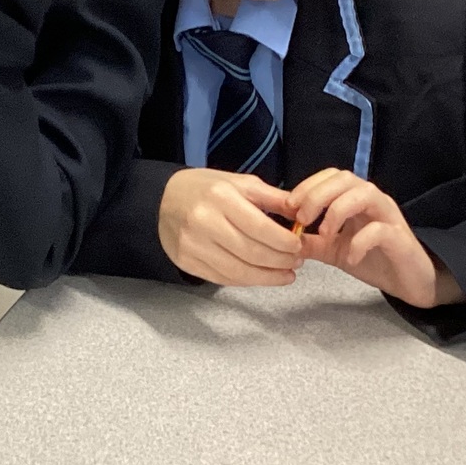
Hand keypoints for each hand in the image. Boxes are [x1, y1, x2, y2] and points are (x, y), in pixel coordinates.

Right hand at [158, 168, 303, 286]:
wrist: (162, 199)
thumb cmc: (206, 189)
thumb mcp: (240, 183)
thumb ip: (273, 199)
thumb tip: (303, 213)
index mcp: (221, 197)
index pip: (260, 227)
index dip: (284, 242)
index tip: (299, 247)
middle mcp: (204, 221)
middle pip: (251, 252)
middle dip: (279, 262)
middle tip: (296, 263)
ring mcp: (193, 244)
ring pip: (238, 271)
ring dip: (267, 277)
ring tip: (286, 275)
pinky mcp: (187, 261)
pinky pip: (223, 278)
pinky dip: (246, 281)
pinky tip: (261, 277)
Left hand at [288, 169, 465, 309]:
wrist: (410, 282)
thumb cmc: (375, 260)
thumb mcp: (335, 251)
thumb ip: (311, 242)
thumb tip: (282, 238)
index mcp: (356, 199)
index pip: (332, 176)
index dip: (309, 186)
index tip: (289, 207)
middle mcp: (374, 201)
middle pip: (346, 178)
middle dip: (318, 194)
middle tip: (302, 219)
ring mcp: (388, 217)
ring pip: (365, 194)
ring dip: (337, 211)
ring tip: (324, 235)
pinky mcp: (400, 238)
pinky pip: (379, 230)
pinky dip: (359, 242)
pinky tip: (350, 258)